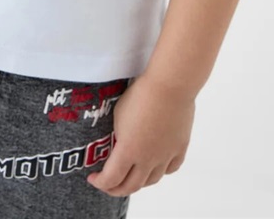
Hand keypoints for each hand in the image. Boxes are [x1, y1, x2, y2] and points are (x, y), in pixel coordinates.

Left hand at [87, 75, 194, 196]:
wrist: (169, 85)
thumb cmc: (140, 94)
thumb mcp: (118, 116)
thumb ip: (118, 137)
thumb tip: (117, 146)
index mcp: (129, 151)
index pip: (111, 179)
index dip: (100, 182)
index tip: (93, 178)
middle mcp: (148, 159)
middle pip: (131, 186)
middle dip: (116, 189)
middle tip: (108, 185)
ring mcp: (166, 155)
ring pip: (151, 180)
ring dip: (138, 182)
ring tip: (130, 176)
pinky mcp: (180, 147)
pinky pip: (170, 168)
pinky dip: (160, 171)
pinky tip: (155, 166)